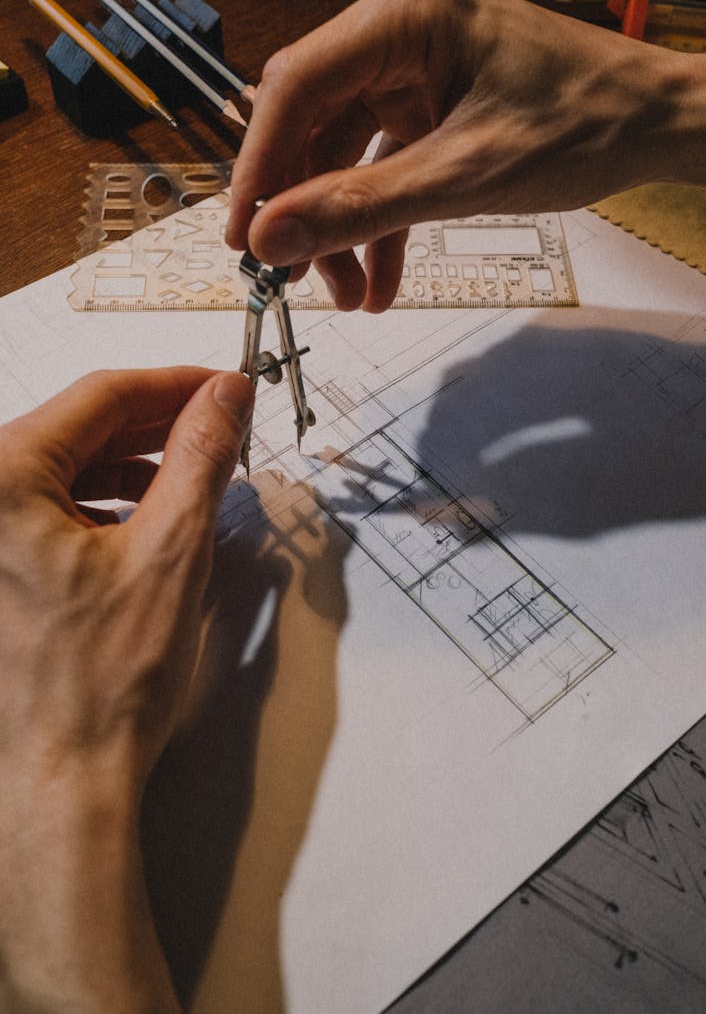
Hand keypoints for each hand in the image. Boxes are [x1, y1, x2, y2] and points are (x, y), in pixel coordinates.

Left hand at [0, 367, 252, 1010]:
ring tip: (194, 471)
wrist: (64, 778)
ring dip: (134, 461)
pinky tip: (147, 512)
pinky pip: (47, 504)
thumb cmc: (103, 684)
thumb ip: (202, 457)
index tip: (224, 386)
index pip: (102, 396)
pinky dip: (103, 498)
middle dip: (158, 422)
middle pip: (80, 427)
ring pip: (65, 464)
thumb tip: (225, 397)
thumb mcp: (172, 550)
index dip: (176, 384)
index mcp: (1, 480)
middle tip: (220, 423)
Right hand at [226, 0, 705, 312]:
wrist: (656, 125)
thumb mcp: (464, 176)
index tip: (241, 235)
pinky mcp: (430, 100)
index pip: (297, 86)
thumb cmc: (588, 121)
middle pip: (313, 121)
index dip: (259, 167)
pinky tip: (375, 278)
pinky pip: (382, 162)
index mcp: (406, 14)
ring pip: (344, 150)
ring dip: (341, 225)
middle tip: (291, 273)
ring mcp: (414, 64)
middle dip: (305, 207)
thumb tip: (274, 233)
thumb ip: (361, 206)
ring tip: (344, 292)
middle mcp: (400, 27)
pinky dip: (378, 219)